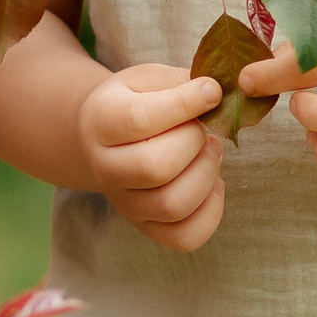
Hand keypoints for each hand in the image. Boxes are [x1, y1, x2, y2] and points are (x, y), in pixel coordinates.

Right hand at [75, 60, 227, 251]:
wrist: (105, 138)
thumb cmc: (134, 102)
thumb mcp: (148, 79)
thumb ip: (179, 82)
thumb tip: (216, 92)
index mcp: (100, 123)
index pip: (140, 120)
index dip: (185, 105)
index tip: (212, 92)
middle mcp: (105, 169)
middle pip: (154, 167)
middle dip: (194, 143)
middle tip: (205, 130)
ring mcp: (124, 204)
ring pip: (172, 205)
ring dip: (206, 175)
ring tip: (210, 152)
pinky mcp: (146, 227)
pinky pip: (185, 237)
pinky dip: (211, 212)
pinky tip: (211, 184)